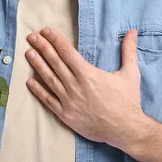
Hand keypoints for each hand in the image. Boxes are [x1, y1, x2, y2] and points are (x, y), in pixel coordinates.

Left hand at [25, 27, 141, 147]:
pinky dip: (38, 90)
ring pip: (49, 79)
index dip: (55, 40)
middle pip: (55, 62)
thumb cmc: (128, 101)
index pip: (67, 52)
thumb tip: (132, 32)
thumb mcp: (130, 73)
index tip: (46, 31)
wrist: (125, 130)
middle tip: (32, 37)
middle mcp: (75, 86)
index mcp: (88, 74)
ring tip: (28, 54)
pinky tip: (30, 81)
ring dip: (37, 65)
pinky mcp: (66, 115)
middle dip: (42, 47)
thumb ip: (129, 51)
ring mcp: (69, 101)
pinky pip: (48, 100)